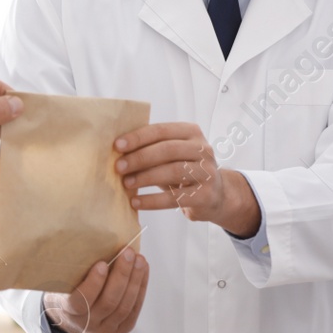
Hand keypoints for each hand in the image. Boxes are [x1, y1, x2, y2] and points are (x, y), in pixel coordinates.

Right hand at [42, 249, 149, 332]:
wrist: (74, 319)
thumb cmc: (69, 291)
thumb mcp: (65, 283)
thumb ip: (78, 270)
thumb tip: (100, 243)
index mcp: (70, 311)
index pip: (83, 300)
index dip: (94, 282)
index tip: (102, 263)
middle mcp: (89, 323)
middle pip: (109, 301)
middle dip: (121, 275)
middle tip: (127, 253)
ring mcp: (107, 328)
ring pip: (125, 305)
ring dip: (135, 280)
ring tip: (139, 259)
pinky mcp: (122, 328)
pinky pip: (134, 308)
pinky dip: (141, 288)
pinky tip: (143, 270)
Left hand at [115, 122, 260, 237]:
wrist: (215, 196)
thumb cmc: (183, 171)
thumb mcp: (171, 155)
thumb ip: (151, 148)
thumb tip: (117, 151)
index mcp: (191, 132)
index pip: (162, 130)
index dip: (138, 137)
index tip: (117, 145)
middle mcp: (203, 149)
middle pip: (168, 150)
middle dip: (139, 158)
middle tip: (118, 167)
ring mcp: (207, 172)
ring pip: (173, 171)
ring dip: (145, 177)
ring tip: (126, 184)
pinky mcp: (205, 195)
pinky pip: (175, 197)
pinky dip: (152, 200)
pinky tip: (136, 202)